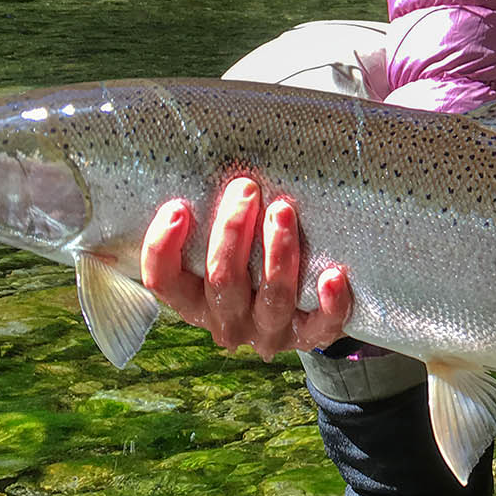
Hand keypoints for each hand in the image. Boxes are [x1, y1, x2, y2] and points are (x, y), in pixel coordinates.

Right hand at [140, 177, 352, 358]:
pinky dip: (330, 302)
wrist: (309, 310)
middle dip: (233, 231)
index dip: (162, 248)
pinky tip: (332, 275)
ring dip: (278, 252)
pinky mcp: (311, 337)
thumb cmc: (255, 260)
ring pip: (272, 297)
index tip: (178, 207)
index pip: (163, 282)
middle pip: (222, 280)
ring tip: (284, 211)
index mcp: (196, 301)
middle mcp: (229, 321)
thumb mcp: (227, 246)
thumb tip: (213, 158)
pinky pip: (321, 326)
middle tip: (246, 188)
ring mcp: (271, 332)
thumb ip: (214, 220)